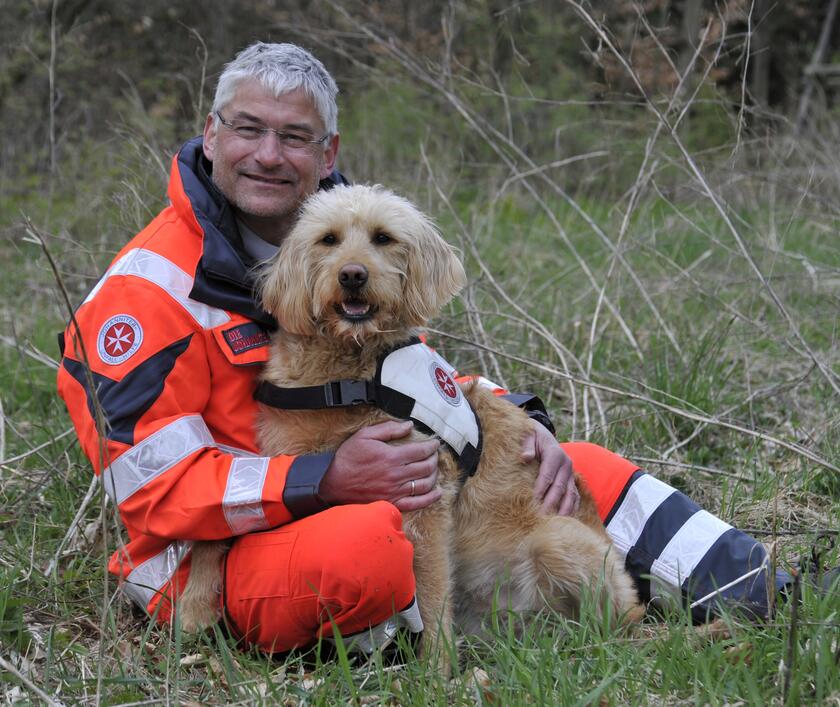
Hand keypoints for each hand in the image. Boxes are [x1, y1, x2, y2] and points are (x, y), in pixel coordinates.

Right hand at [319, 420, 441, 511]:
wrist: (334, 484)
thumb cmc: (348, 458)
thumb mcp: (364, 435)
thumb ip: (388, 429)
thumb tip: (409, 425)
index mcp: (392, 457)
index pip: (421, 450)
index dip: (432, 446)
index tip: (435, 443)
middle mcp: (397, 475)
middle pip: (426, 467)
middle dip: (434, 458)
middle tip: (434, 454)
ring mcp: (396, 491)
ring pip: (425, 484)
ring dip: (434, 475)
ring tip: (434, 468)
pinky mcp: (393, 503)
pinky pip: (417, 503)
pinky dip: (431, 498)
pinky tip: (437, 492)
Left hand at [523, 420, 578, 515]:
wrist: (542, 434)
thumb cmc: (532, 436)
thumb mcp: (528, 435)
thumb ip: (527, 445)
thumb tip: (525, 458)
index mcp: (555, 453)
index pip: (548, 475)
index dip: (540, 489)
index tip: (533, 501)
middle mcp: (566, 464)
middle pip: (559, 487)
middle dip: (551, 503)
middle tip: (541, 517)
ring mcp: (571, 473)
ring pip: (570, 494)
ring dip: (564, 509)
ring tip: (556, 523)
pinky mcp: (571, 480)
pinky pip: (575, 496)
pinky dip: (572, 508)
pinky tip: (566, 520)